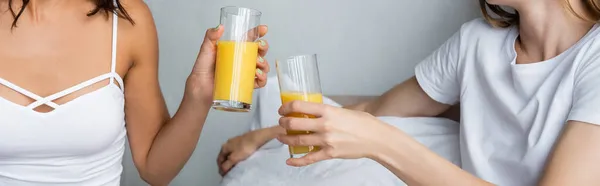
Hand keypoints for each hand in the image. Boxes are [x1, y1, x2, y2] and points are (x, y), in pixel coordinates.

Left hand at [188, 25, 269, 100]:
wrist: (200, 89)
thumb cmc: (202, 70)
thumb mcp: (206, 50)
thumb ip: (210, 37)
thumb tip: (220, 27)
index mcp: (234, 49)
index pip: (249, 38)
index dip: (258, 32)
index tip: (263, 29)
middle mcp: (241, 59)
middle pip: (259, 51)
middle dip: (264, 48)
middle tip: (260, 47)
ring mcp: (244, 72)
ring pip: (262, 66)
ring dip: (264, 63)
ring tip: (257, 63)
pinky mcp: (245, 84)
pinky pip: (259, 82)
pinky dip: (262, 79)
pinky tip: (258, 76)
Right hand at [217, 131, 262, 175]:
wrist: (257, 138)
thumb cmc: (244, 148)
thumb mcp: (234, 159)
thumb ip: (226, 165)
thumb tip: (221, 171)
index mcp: (224, 147)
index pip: (219, 160)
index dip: (220, 168)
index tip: (224, 174)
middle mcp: (228, 143)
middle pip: (224, 156)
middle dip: (225, 164)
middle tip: (229, 171)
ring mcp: (235, 141)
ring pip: (230, 153)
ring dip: (231, 160)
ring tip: (235, 166)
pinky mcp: (242, 140)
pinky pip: (236, 150)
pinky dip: (236, 156)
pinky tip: (241, 158)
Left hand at [276, 101, 392, 165]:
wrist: (376, 139)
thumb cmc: (363, 123)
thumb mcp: (344, 110)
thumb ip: (328, 111)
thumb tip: (316, 110)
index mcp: (327, 111)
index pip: (298, 106)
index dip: (286, 107)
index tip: (282, 110)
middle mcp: (324, 125)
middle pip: (293, 124)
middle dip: (283, 123)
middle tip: (281, 123)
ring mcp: (326, 141)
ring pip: (297, 141)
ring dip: (285, 139)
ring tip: (281, 137)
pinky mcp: (329, 154)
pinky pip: (308, 158)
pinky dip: (296, 161)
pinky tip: (289, 160)